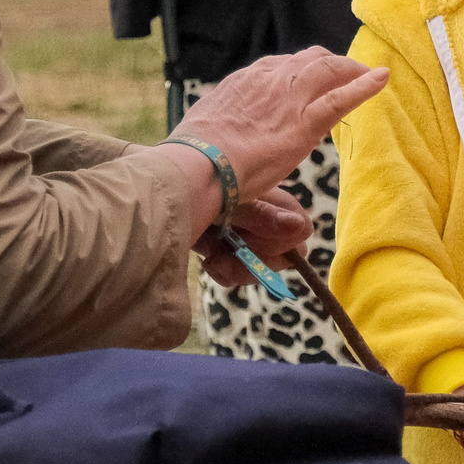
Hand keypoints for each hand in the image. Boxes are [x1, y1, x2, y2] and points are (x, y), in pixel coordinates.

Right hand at [173, 47, 386, 219]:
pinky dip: (365, 85)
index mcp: (246, 80)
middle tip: (344, 74)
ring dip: (351, 70)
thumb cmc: (196, 154)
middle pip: (309, 60)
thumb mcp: (208, 124)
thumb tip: (229, 132)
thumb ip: (227, 121)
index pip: (280, 66)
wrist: (200, 163)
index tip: (309, 81)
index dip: (299, 72)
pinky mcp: (305, 122)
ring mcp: (290, 98)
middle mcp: (270, 78)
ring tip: (368, 75)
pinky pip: (342, 97)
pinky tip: (382, 78)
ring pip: (329, 70)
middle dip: (329, 64)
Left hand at [194, 190, 310, 286]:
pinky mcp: (224, 251)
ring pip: (259, 268)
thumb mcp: (230, 199)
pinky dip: (223, 271)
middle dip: (257, 260)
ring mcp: (244, 236)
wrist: (162, 204)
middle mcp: (263, 218)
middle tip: (232, 252)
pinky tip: (208, 262)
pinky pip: (237, 274)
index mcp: (271, 200)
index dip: (282, 242)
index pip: (300, 229)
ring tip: (214, 260)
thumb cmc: (196, 188)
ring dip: (237, 268)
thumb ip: (263, 214)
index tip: (252, 239)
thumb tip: (298, 225)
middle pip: (283, 255)